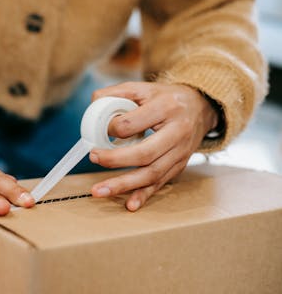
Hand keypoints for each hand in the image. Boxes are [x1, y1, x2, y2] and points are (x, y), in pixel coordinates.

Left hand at [89, 82, 218, 210]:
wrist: (201, 107)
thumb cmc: (166, 98)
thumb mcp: (143, 88)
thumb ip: (116, 93)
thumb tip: (93, 103)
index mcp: (166, 108)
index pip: (132, 124)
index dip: (112, 128)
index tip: (101, 129)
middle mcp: (177, 132)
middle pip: (144, 153)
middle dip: (115, 160)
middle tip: (94, 158)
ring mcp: (180, 153)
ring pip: (151, 173)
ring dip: (123, 185)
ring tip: (99, 191)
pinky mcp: (179, 166)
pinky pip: (160, 184)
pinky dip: (144, 195)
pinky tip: (130, 205)